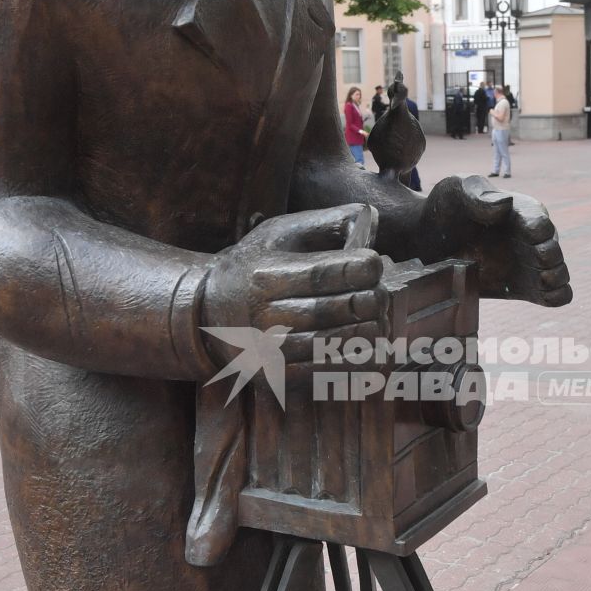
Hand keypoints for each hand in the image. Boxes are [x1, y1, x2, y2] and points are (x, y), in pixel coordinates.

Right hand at [201, 203, 386, 364]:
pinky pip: (324, 371)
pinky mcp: (277, 372)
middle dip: (370, 300)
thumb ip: (324, 223)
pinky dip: (355, 362)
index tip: (375, 263)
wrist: (208, 313)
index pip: (321, 273)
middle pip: (331, 310)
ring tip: (381, 320)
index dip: (358, 269)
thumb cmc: (255, 266)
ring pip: (331, 344)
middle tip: (382, 294)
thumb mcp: (279, 234)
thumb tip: (370, 218)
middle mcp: (264, 314)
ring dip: (368, 333)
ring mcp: (270, 348)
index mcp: (265, 275)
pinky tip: (373, 350)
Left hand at [423, 173, 571, 306]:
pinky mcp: (521, 288)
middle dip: (551, 256)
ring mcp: (527, 264)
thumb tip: (506, 204)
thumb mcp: (457, 190)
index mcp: (522, 212)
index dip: (539, 232)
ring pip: (559, 273)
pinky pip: (552, 295)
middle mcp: (530, 239)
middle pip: (554, 249)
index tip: (528, 237)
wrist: (425, 240)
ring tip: (543, 280)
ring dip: (557, 277)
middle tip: (538, 262)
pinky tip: (545, 295)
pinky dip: (556, 296)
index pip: (540, 223)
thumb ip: (479, 195)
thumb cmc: (444, 208)